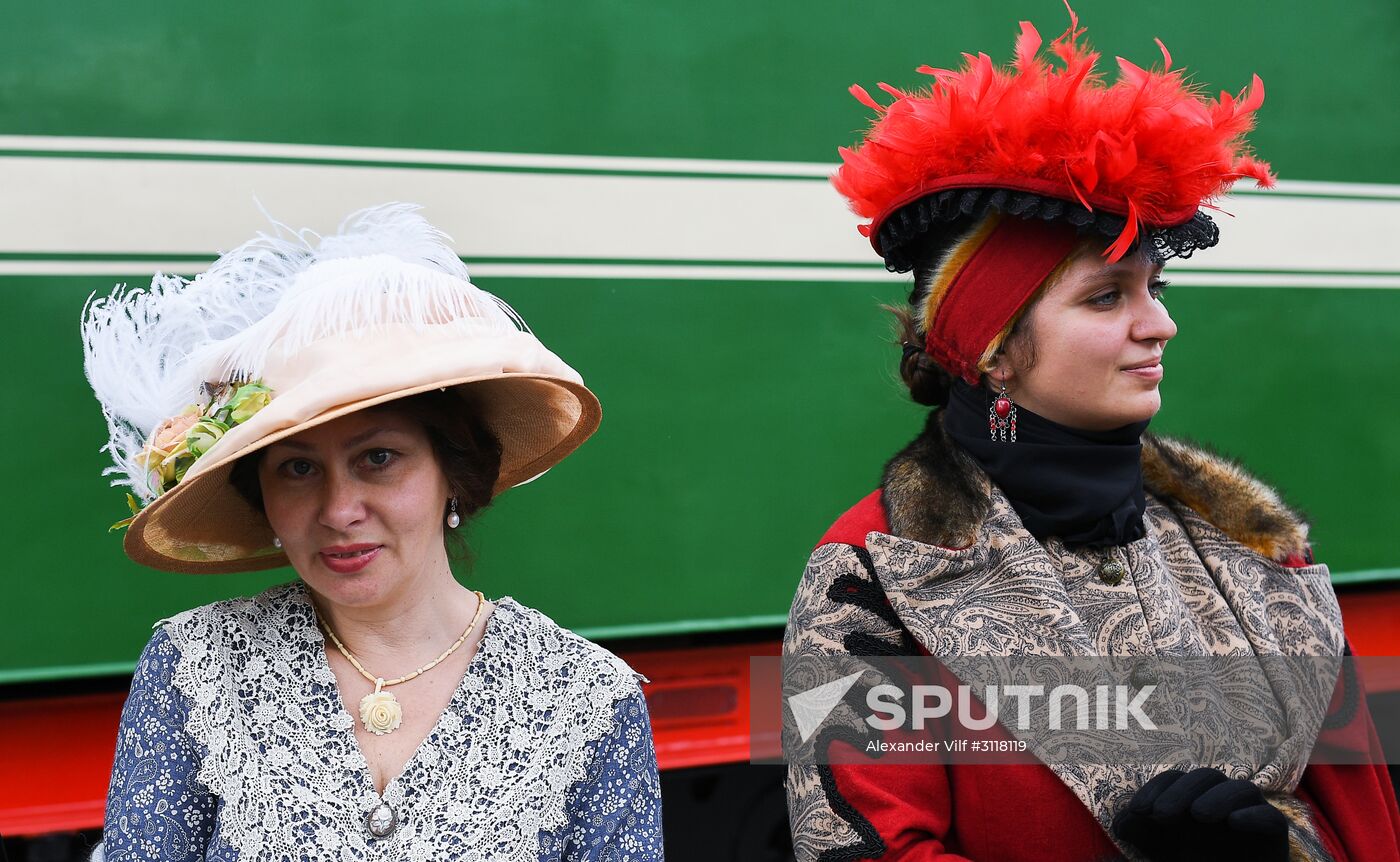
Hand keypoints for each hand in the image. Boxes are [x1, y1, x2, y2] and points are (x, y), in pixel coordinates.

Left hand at [1110, 767, 1288, 861]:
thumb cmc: (1192, 861)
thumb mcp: (1159, 849)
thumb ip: (1139, 832)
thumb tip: (1120, 823)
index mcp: (1194, 796)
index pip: (1174, 779)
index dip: (1155, 790)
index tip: (1137, 811)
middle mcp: (1222, 798)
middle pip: (1205, 777)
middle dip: (1180, 792)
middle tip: (1161, 816)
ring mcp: (1249, 813)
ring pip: (1240, 789)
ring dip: (1217, 797)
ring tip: (1199, 815)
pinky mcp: (1274, 833)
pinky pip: (1270, 817)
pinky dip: (1253, 816)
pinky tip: (1234, 823)